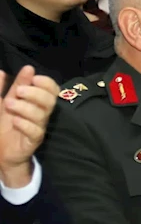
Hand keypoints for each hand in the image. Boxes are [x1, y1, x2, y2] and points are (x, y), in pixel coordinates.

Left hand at [0, 67, 58, 186]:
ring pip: (41, 115)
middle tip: (18, 91)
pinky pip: (35, 131)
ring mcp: (38, 128)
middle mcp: (40, 114)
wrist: (0, 151)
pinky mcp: (33, 141)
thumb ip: (1, 88)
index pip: (52, 90)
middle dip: (35, 93)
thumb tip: (3, 71)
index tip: (33, 77)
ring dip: (25, 107)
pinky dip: (25, 124)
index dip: (47, 83)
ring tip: (8, 104)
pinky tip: (14, 121)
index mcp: (35, 102)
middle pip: (50, 101)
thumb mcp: (0, 103)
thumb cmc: (2, 125)